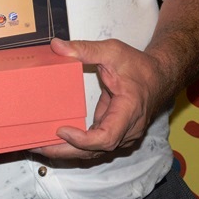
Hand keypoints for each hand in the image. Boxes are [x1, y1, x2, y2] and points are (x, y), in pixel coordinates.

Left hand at [32, 37, 163, 160]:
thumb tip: (57, 46)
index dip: (83, 139)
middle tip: (38, 146)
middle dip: (66, 151)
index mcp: (128, 111)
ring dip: (68, 151)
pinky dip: (75, 145)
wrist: (160, 77)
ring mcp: (122, 134)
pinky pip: (94, 145)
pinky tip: (54, 141)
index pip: (107, 137)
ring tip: (40, 145)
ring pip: (94, 152)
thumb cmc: (139, 66)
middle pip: (96, 150)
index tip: (61, 129)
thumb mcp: (113, 51)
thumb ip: (85, 49)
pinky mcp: (114, 133)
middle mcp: (127, 129)